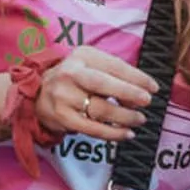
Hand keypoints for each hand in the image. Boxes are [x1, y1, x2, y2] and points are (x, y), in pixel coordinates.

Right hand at [35, 44, 156, 140]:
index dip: (137, 77)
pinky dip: (113, 133)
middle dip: (129, 93)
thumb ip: (113, 74)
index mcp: (82, 56)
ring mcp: (64, 97)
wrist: (36, 92)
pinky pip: (93, 128)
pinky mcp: (63, 117)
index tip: (153, 87)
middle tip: (147, 101)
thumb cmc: (72, 78)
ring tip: (139, 119)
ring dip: (126, 117)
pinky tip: (126, 133)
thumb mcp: (89, 64)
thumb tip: (139, 93)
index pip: (114, 65)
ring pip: (101, 109)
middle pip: (104, 84)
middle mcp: (71, 74)